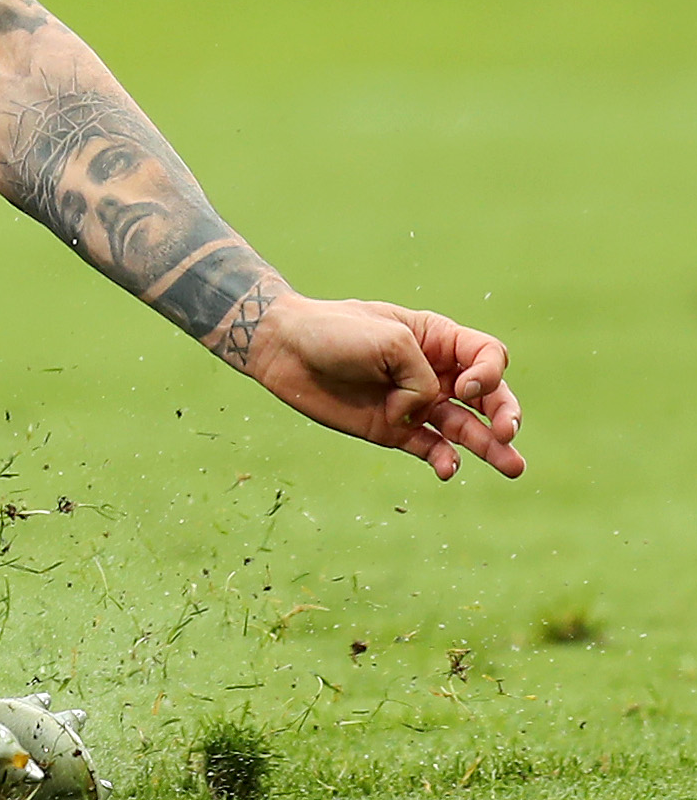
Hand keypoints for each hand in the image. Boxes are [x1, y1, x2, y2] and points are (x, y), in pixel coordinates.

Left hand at [242, 294, 523, 481]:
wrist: (283, 347)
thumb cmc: (334, 330)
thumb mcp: (389, 339)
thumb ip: (421, 378)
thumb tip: (421, 417)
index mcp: (436, 339)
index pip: (488, 356)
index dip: (490, 374)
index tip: (466, 386)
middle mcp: (432, 372)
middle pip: (488, 397)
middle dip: (505, 414)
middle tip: (507, 432)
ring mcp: (413, 403)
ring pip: (464, 430)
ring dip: (489, 449)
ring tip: (515, 468)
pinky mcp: (393, 429)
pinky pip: (429, 448)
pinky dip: (443, 460)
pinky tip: (447, 469)